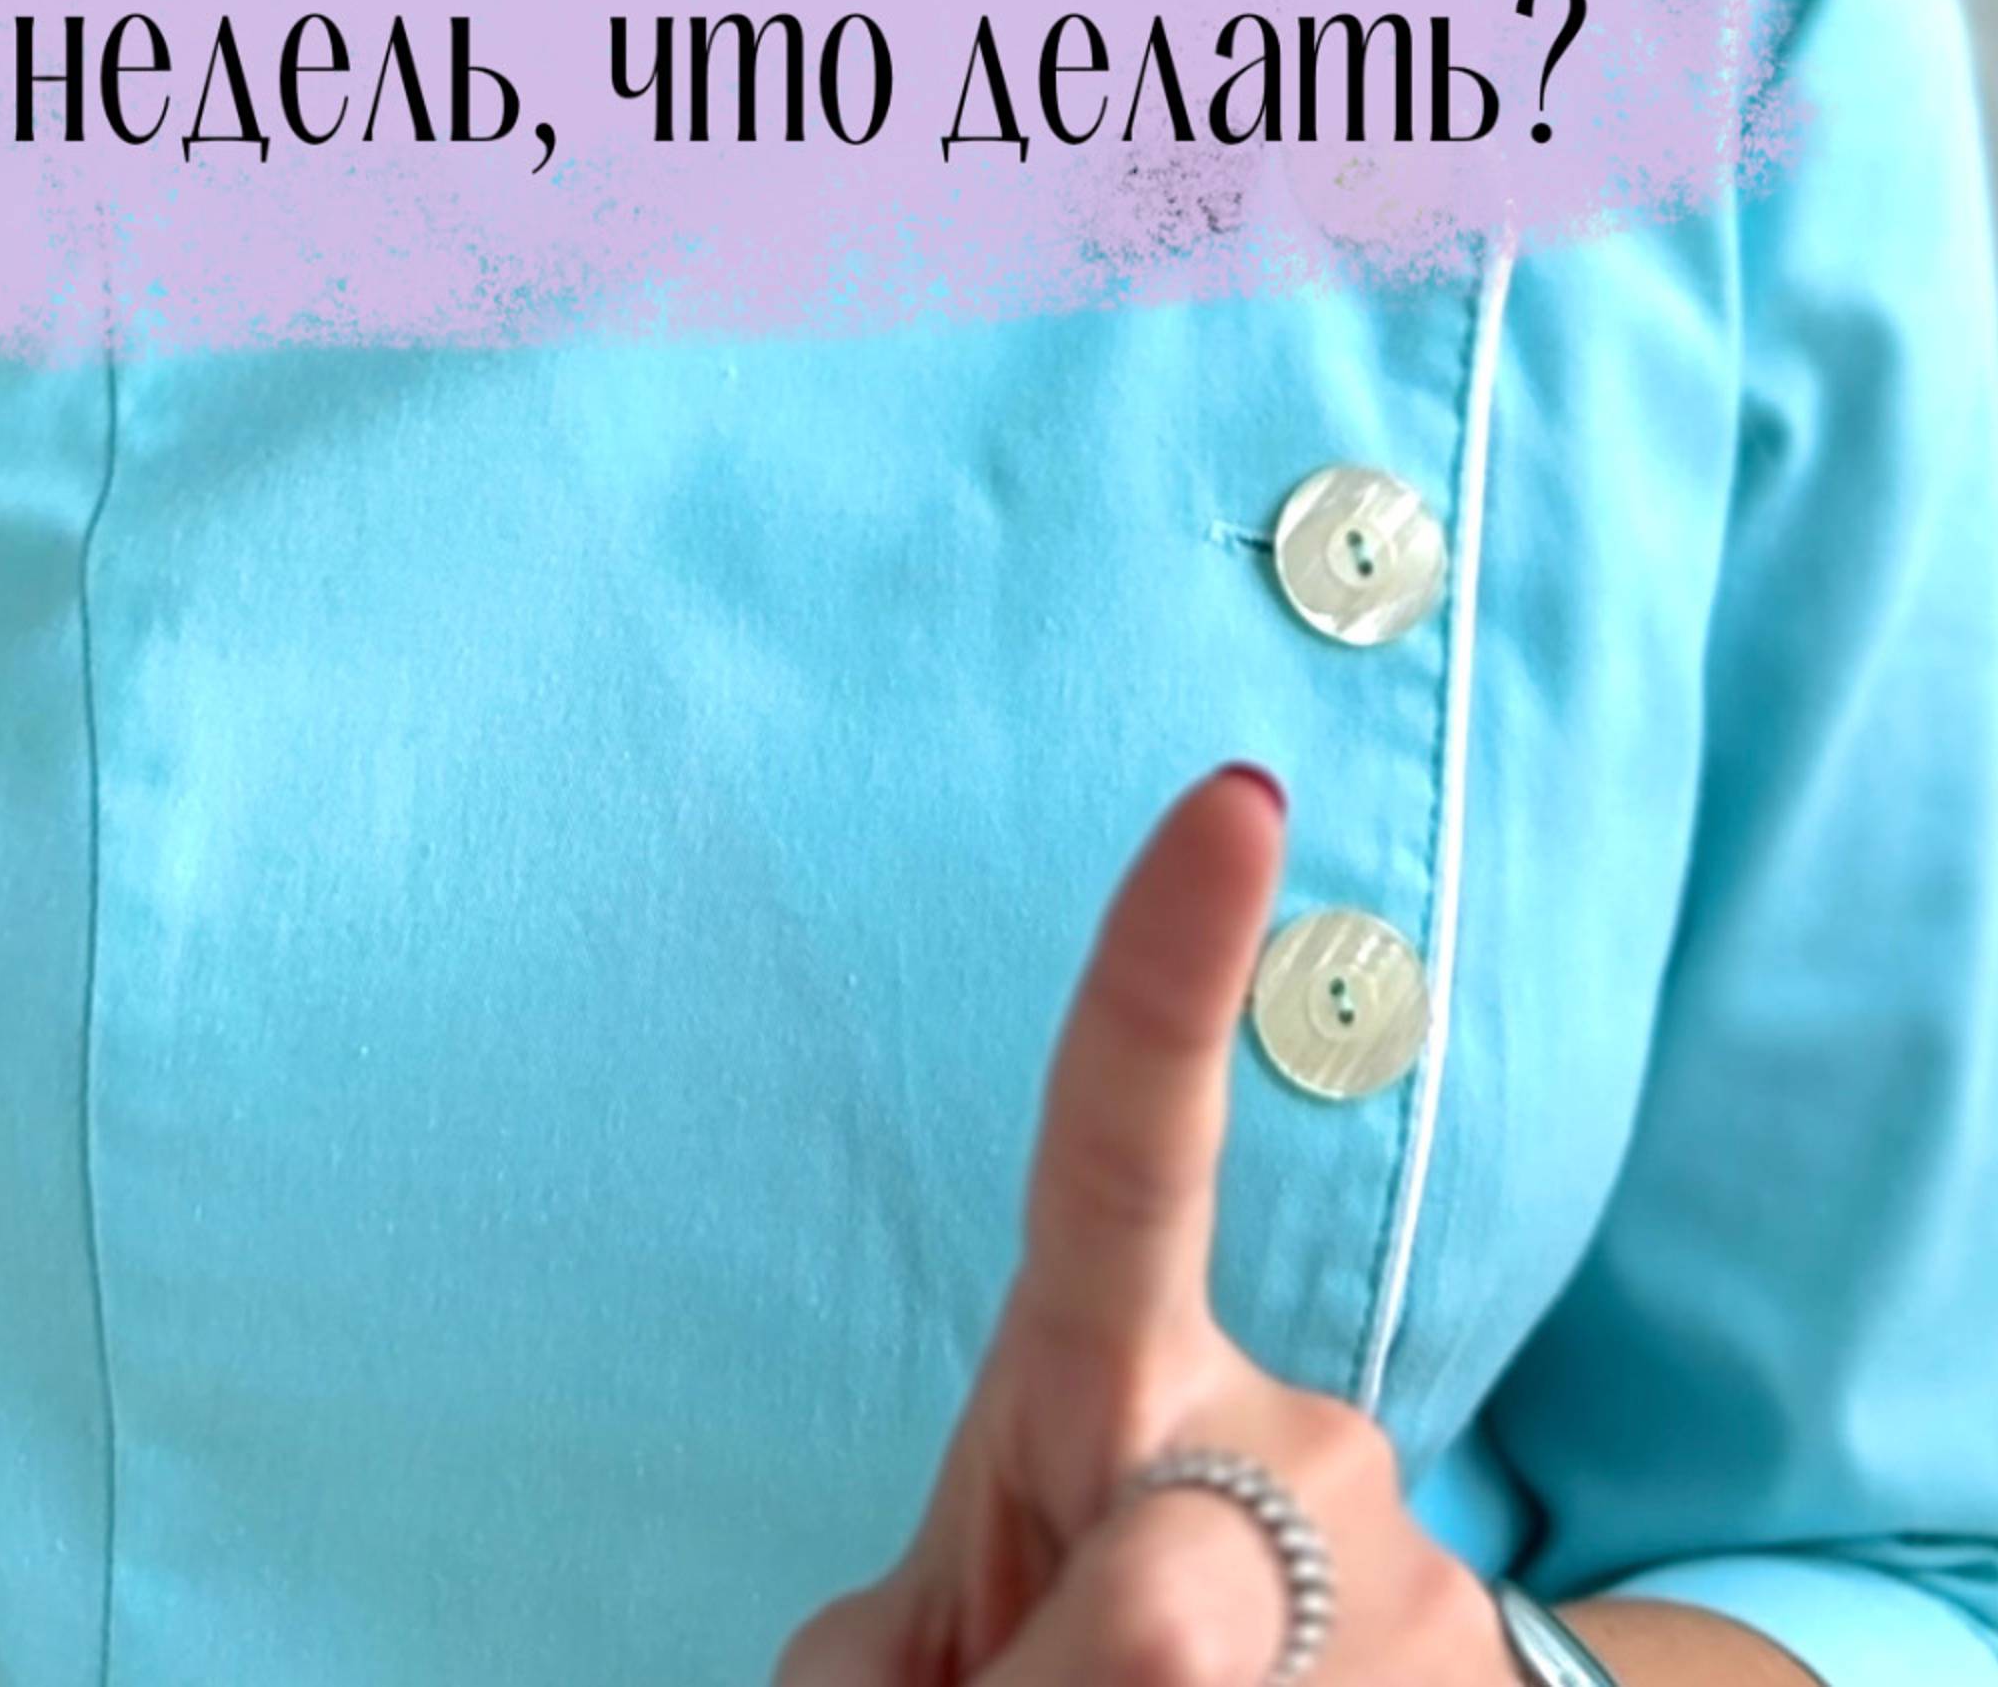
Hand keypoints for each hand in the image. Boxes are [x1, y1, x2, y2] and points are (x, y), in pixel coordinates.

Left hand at [770, 764, 1517, 1682]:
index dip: (1165, 971)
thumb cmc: (1048, 1664)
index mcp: (1113, 1364)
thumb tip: (1161, 1635)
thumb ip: (904, 1665)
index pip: (1125, 1145)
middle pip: (1166, 1614)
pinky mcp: (1489, 1677)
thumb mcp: (934, 1654)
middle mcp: (1285, 1442)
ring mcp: (1409, 1579)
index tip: (1236, 795)